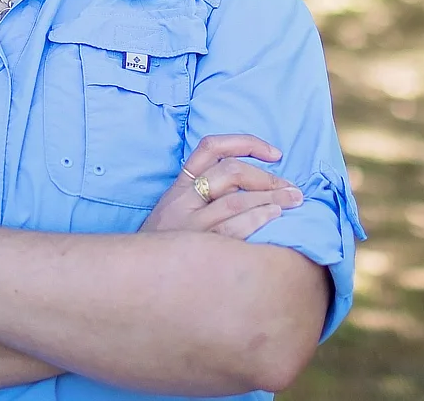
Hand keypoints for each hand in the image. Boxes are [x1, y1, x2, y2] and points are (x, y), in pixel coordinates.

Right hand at [140, 134, 303, 239]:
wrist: (130, 281)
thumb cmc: (162, 248)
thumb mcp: (174, 214)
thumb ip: (204, 197)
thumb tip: (253, 189)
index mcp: (179, 187)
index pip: (212, 147)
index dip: (246, 143)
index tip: (275, 153)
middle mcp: (182, 200)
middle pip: (231, 172)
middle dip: (268, 178)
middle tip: (293, 189)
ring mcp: (189, 225)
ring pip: (236, 200)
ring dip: (271, 199)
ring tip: (293, 201)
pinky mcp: (195, 249)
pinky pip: (232, 229)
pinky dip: (257, 219)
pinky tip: (274, 219)